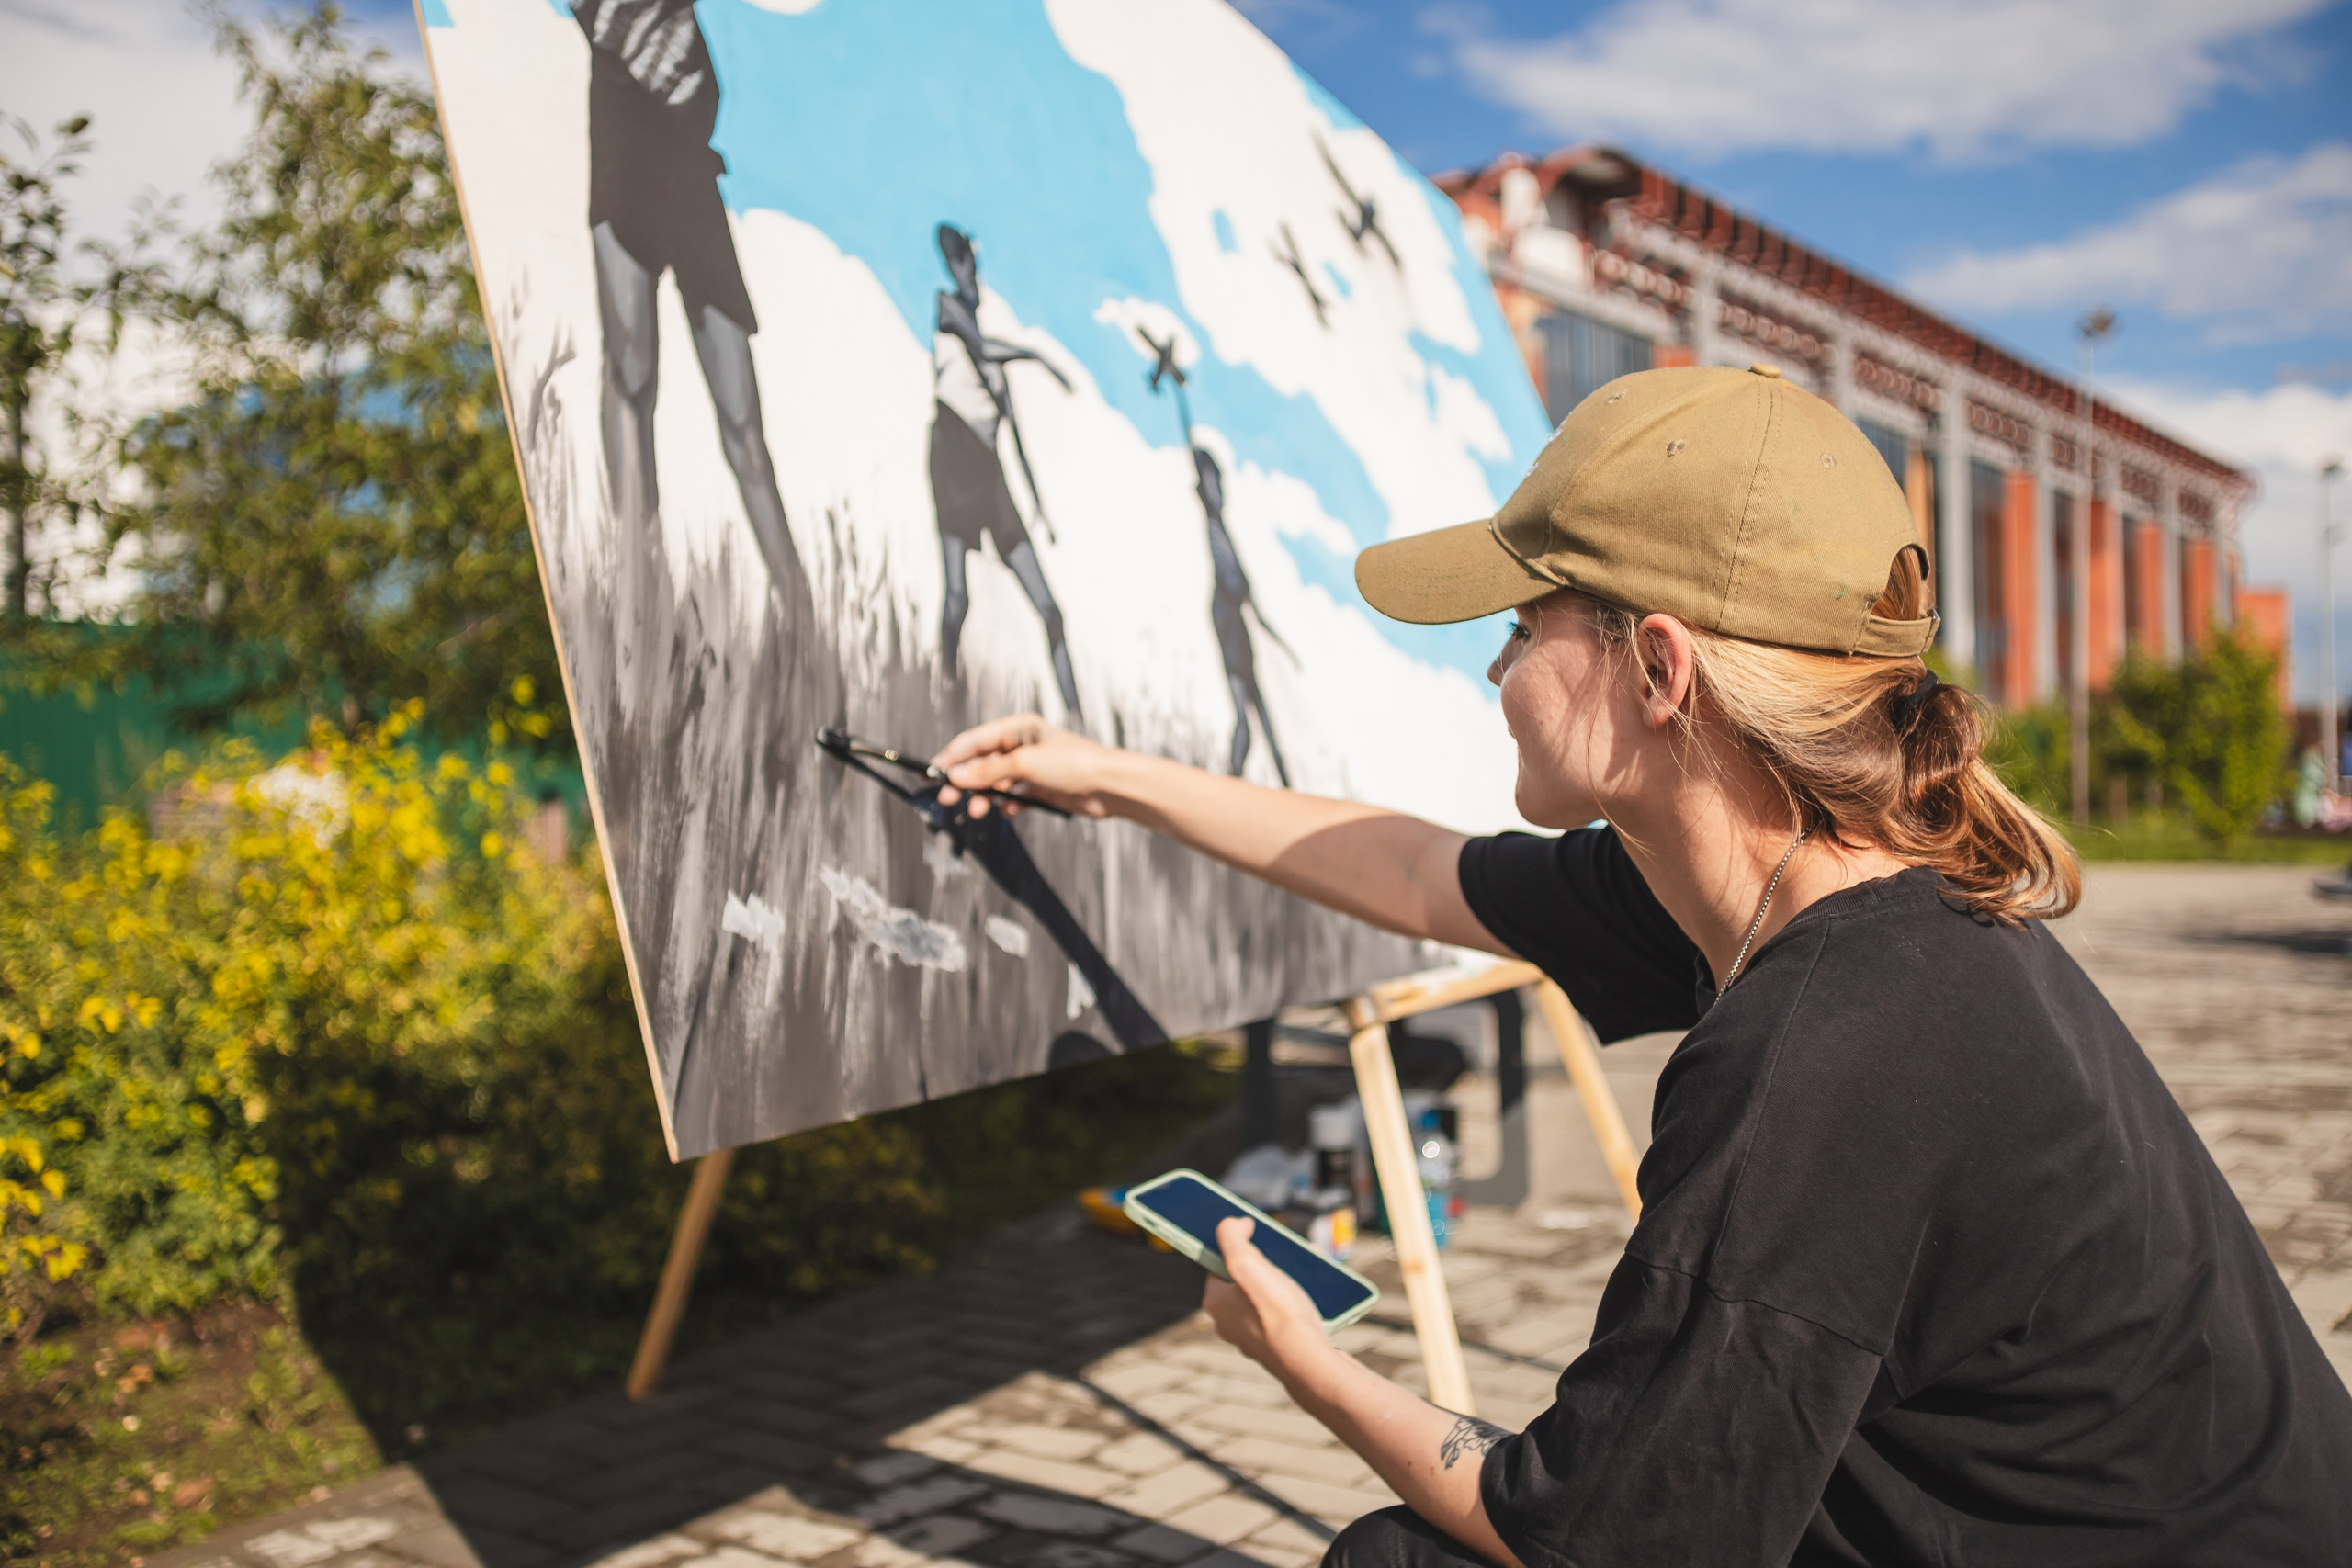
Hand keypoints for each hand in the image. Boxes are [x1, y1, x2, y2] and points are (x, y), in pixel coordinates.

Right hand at [932, 714, 1120, 818]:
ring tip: (978, 810)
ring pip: (997, 782)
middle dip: (965, 781)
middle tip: (948, 798)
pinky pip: (1014, 797)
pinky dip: (1007, 805)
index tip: (933, 773)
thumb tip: (956, 776)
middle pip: (983, 763)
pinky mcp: (1041, 789)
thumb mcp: (1025, 764)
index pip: (976, 740)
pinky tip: (1008, 811)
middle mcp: (1023, 746)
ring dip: (984, 796)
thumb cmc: (1074, 764)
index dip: (952, 757)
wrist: (1110, 787)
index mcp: (1019, 728)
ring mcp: (1032, 768)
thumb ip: (988, 771)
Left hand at [1202, 1217, 1344, 1391]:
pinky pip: (1282, 1312)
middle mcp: (1229, 1322)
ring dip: (1284, 1276)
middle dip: (1267, 1260)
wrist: (1307, 1359)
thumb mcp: (1246, 1263)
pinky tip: (1314, 1288)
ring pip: (1266, 1294)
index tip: (1257, 1235)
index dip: (1237, 1245)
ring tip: (1305, 1262)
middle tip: (1286, 1250)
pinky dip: (1295, 1297)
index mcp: (1215, 1302)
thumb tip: (1234, 1223)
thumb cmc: (1277, 1312)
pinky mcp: (1275, 1345)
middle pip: (1245, 1278)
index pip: (1219, 1262)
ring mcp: (1252, 1336)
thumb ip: (1231, 1236)